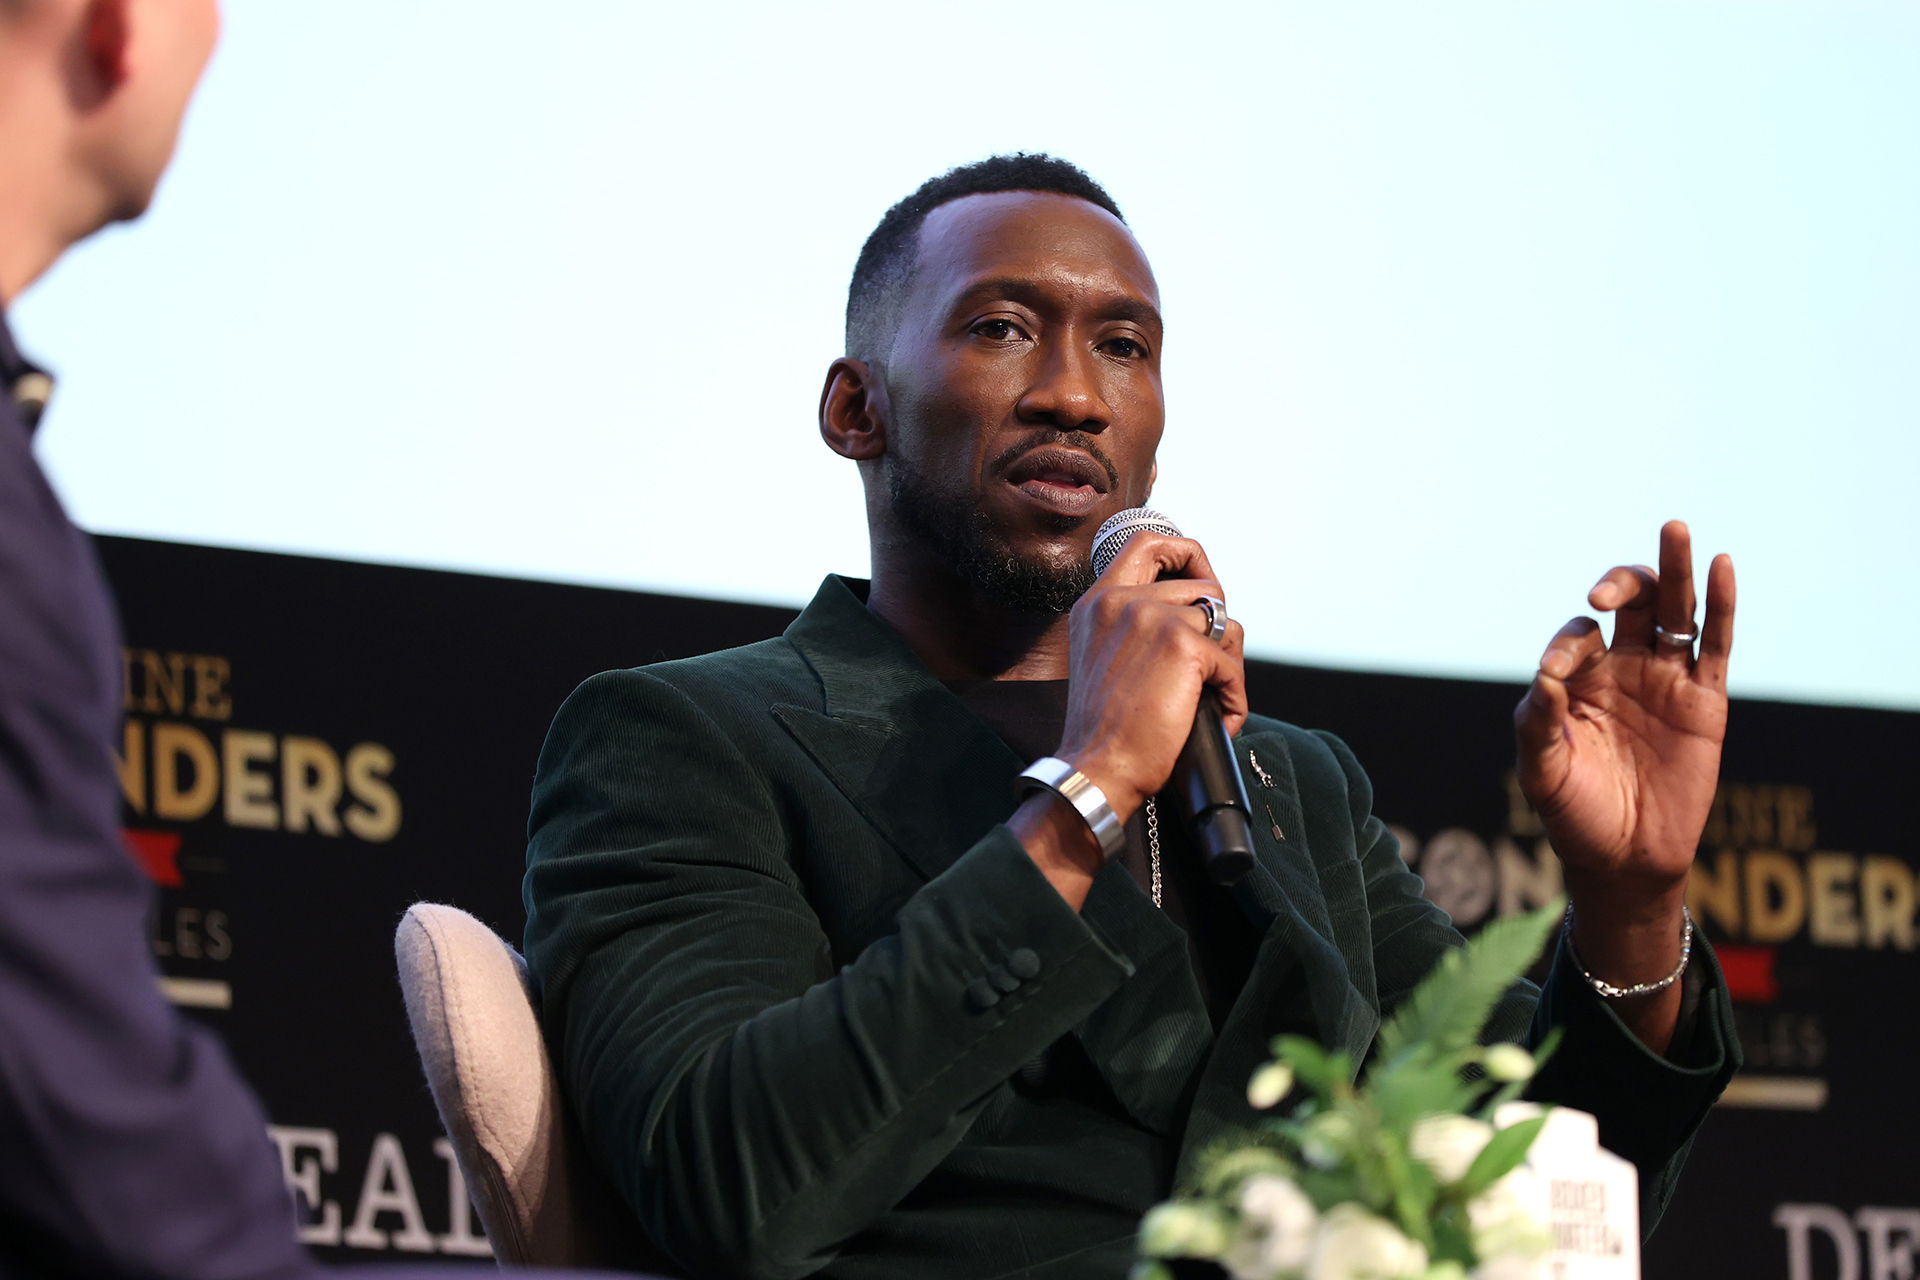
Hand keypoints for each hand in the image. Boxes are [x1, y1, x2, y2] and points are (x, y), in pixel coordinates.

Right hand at [1056, 531, 1246, 822]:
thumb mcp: (1100, 658)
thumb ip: (1131, 624)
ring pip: (1224, 623)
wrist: (1097, 768)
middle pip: (1202, 585)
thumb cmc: (1102, 730)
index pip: (1146, 543)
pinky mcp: (1184, 645)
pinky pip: (1232, 662)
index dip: (1185, 554)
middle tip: (1215, 660)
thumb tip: (1193, 613)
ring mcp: (1152, 617)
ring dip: (1229, 665)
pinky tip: (1219, 718)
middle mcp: (1121, 600)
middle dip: (1219, 623)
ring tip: (1214, 698)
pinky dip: (1234, 695)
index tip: (1201, 582)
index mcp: (1097, 602)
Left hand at [1514, 521, 1733, 1047]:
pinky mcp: (1705, 703)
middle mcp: (1624, 670)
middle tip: (1607, 590)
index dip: (1570, 642)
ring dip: (1674, 570)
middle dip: (1623, 581)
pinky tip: (1721, 567)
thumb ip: (1538, 723)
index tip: (1559, 673)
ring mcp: (1666, 683)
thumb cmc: (1573, 814)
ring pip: (1676, 613)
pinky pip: (1715, 646)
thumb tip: (1545, 677)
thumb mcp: (1541, 771)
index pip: (1579, 634)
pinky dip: (1721, 606)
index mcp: (1579, 680)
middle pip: (1633, 603)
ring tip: (1675, 528)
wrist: (1624, 861)